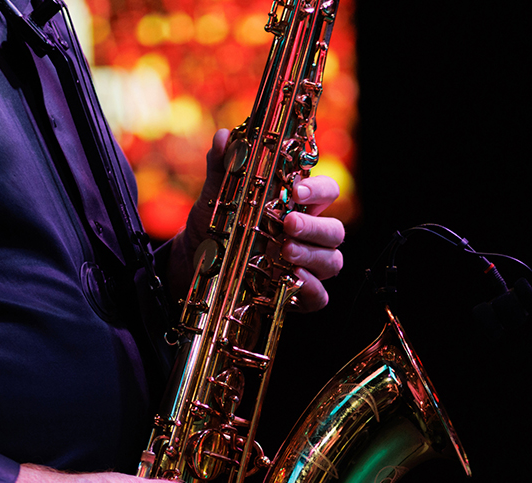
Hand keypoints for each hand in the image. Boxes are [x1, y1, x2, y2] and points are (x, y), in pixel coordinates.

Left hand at [168, 129, 344, 310]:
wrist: (196, 266)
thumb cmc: (215, 227)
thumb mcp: (215, 199)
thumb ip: (223, 169)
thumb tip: (225, 138)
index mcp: (297, 207)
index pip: (326, 193)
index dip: (318, 191)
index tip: (297, 191)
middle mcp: (308, 236)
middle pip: (335, 230)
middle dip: (314, 226)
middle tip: (288, 225)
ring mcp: (306, 267)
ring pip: (332, 261)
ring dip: (311, 255)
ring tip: (284, 252)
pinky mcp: (299, 296)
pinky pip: (319, 297)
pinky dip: (310, 289)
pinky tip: (291, 280)